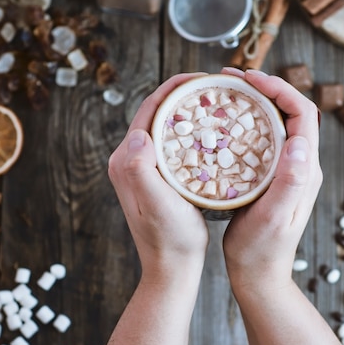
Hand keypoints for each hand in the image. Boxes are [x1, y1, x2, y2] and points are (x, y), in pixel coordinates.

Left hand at [108, 72, 209, 284]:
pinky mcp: (156, 177)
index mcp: (126, 160)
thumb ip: (141, 170)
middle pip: (157, 113)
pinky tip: (213, 132)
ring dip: (188, 110)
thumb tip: (138, 134)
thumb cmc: (169, 240)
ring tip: (217, 102)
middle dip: (184, 94)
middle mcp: (130, 160)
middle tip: (216, 86)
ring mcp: (143, 168)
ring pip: (166, 126)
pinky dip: (191, 131)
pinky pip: (173, 143)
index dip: (174, 87)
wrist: (171, 268)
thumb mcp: (157, 205)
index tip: (204, 77)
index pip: (149, 109)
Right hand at [221, 68, 322, 291]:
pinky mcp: (270, 176)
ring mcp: (286, 170)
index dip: (280, 89)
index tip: (250, 79)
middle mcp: (300, 164)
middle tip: (231, 78)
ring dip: (255, 102)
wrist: (258, 274)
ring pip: (276, 122)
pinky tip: (224, 122)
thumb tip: (299, 142)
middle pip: (290, 111)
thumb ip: (289, 182)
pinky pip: (263, 138)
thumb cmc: (262, 249)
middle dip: (265, 88)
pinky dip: (246, 121)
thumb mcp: (274, 217)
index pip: (303, 113)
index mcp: (304, 169)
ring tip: (226, 92)